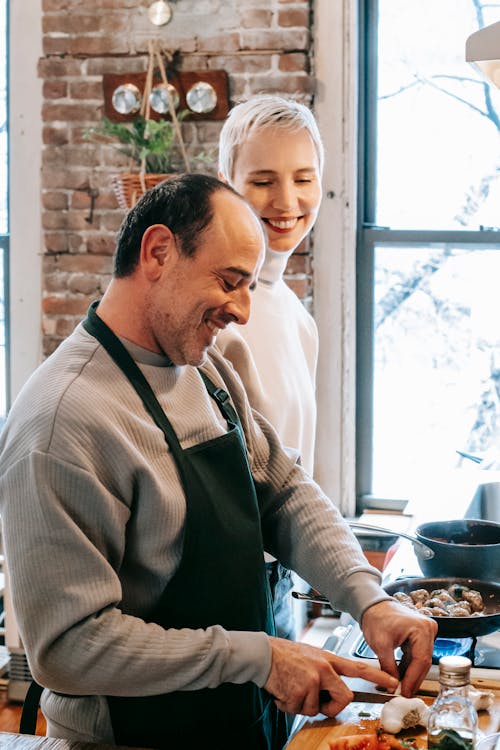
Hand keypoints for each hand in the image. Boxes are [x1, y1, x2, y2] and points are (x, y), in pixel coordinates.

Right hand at [264, 636, 398, 716]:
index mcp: (328, 659)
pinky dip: (290, 705)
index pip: (357, 668)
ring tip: (291, 687)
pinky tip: (284, 690)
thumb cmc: (284, 656)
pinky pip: (300, 710)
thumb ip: (324, 673)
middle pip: (344, 697)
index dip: (377, 677)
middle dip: (331, 706)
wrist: (263, 654)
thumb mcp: (310, 657)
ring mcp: (313, 680)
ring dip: (302, 704)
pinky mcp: (301, 691)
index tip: (392, 683)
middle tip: (315, 700)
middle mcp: (324, 668)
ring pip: (316, 708)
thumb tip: (330, 694)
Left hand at [361, 599, 436, 696]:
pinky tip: (402, 677)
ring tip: (402, 688)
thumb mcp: (380, 644)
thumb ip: (389, 666)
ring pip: (421, 660)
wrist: (373, 606)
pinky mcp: (421, 636)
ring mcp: (426, 632)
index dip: (413, 679)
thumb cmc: (376, 618)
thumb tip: (394, 686)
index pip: (421, 660)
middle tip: (404, 694)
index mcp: (421, 628)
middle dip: (413, 679)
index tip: (405, 692)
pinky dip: (409, 666)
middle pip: (424, 661)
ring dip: (411, 674)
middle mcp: (428, 629)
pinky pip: (417, 655)